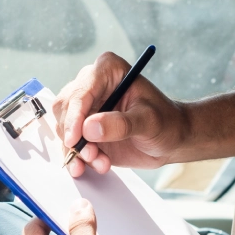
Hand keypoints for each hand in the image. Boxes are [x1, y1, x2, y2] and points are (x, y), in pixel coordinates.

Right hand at [52, 52, 187, 176]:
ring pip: (64, 129)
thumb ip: (121, 124)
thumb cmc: (166, 122)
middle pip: (65, 109)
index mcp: (108, 70)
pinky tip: (96, 165)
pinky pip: (69, 144)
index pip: (81, 91)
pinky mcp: (84, 128)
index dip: (74, 116)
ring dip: (78, 151)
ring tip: (102, 162)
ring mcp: (86, 108)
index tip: (75, 139)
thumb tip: (89, 128)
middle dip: (74, 136)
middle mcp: (92, 85)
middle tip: (91, 154)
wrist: (171, 139)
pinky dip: (78, 158)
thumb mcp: (149, 121)